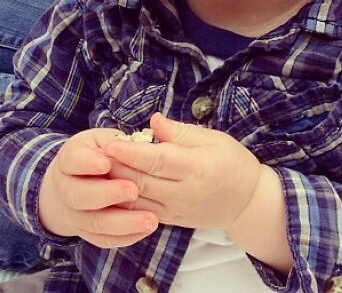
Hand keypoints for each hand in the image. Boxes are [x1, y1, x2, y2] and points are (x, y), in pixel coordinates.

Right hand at [39, 128, 158, 247]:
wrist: (71, 182)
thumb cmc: (95, 154)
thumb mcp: (100, 140)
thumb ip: (115, 142)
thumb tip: (133, 146)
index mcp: (68, 159)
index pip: (73, 160)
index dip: (88, 163)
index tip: (106, 164)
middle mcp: (65, 188)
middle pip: (79, 195)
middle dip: (107, 194)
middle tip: (133, 190)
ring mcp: (74, 214)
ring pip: (94, 223)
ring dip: (123, 223)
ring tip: (150, 219)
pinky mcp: (86, 233)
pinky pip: (104, 239)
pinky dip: (125, 237)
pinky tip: (146, 229)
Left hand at [105, 113, 261, 230]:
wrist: (247, 202)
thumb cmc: (232, 162)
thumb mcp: (213, 138)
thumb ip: (180, 132)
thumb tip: (153, 121)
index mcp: (195, 167)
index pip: (157, 160)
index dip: (131, 153)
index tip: (110, 143)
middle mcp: (183, 192)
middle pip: (142, 182)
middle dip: (115, 169)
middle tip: (94, 154)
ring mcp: (176, 210)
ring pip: (138, 200)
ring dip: (115, 187)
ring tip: (96, 171)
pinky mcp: (171, 221)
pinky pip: (142, 212)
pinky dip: (124, 202)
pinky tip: (109, 189)